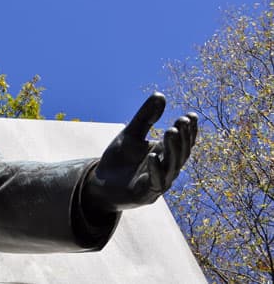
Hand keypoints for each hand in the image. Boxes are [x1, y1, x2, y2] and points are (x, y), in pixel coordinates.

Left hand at [83, 92, 197, 214]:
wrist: (100, 184)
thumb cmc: (119, 160)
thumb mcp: (130, 134)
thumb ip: (145, 117)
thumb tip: (160, 95)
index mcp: (164, 154)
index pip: (182, 142)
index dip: (189, 130)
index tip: (190, 115)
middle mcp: (165, 169)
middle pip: (180, 153)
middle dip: (183, 138)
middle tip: (181, 121)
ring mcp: (158, 183)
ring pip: (171, 167)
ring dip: (173, 150)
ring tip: (171, 132)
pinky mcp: (146, 195)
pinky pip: (155, 182)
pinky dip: (155, 169)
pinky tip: (152, 155)